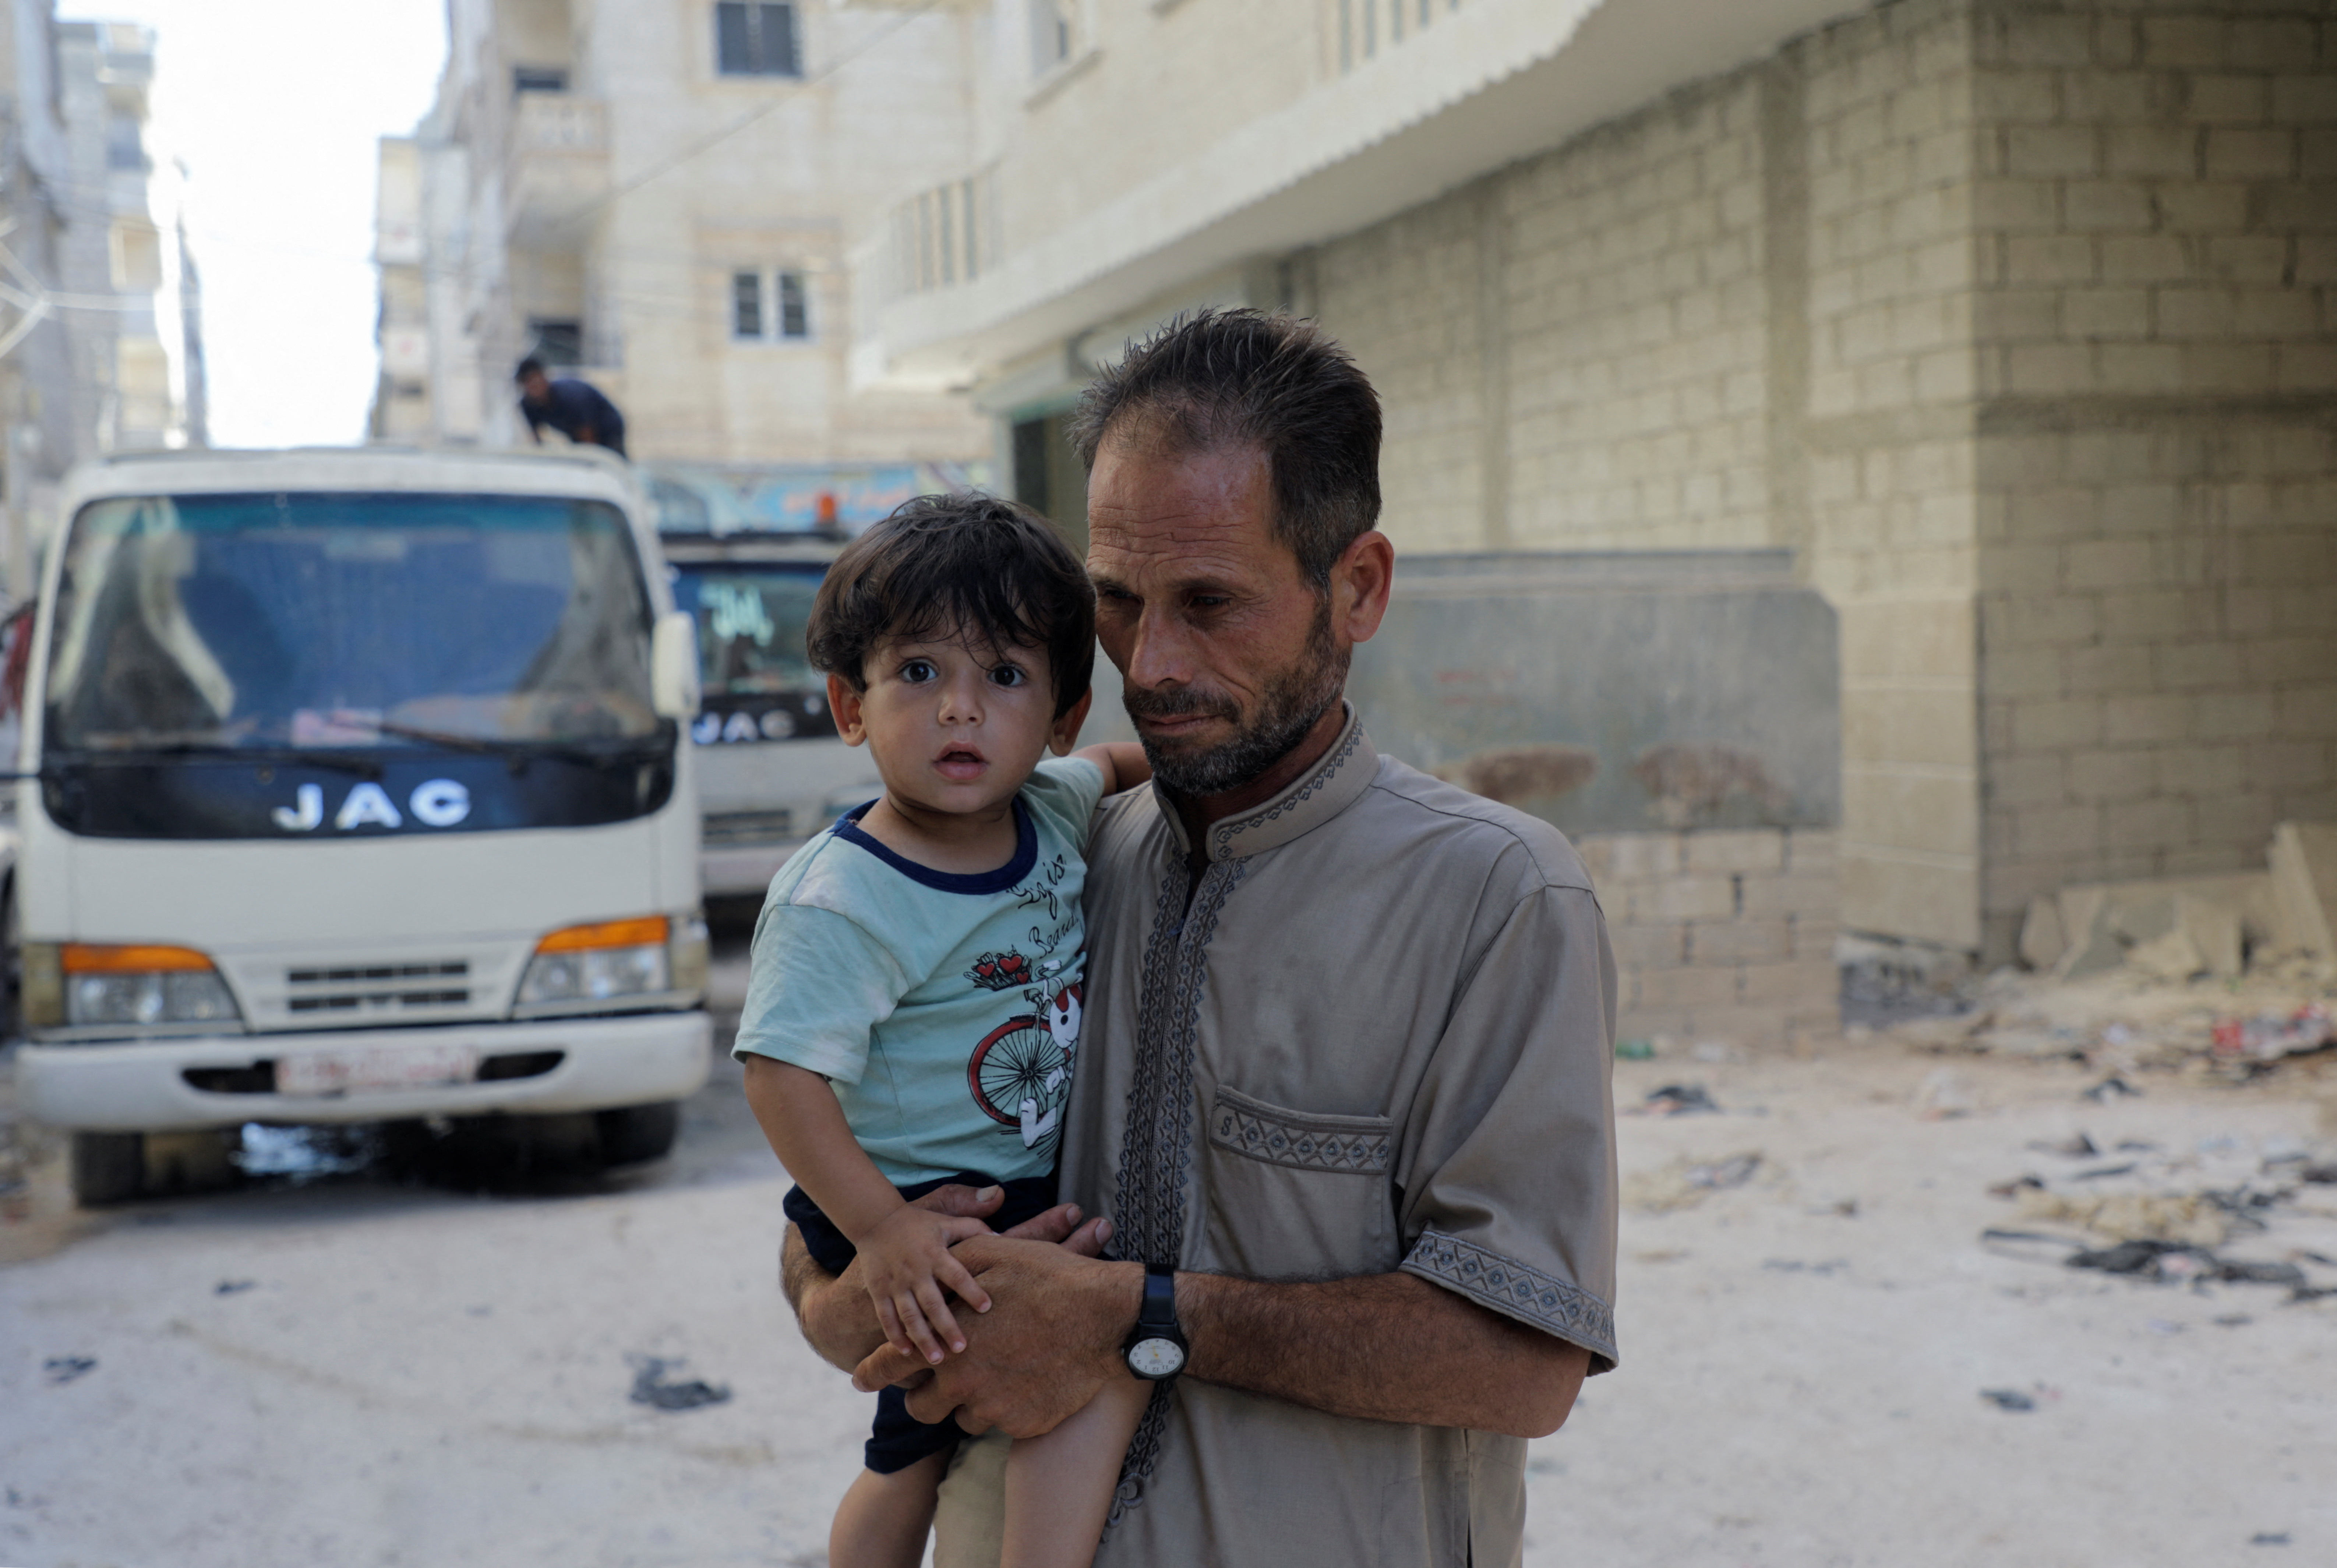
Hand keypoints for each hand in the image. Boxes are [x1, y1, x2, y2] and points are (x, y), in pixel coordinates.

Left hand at [851, 1236, 1142, 1439]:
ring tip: (993, 1375)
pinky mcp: (1026, 1425)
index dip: (871, 1373)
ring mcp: (997, 1410)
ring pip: (964, 1419)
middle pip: (922, 1408)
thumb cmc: (1049, 1278)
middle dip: (922, 1397)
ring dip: (970, 1402)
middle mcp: (965, 1384)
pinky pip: (1003, 1424)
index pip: (891, 1366)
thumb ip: (952, 1270)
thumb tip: (929, 1275)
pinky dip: (1008, 1408)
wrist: (1106, 1315)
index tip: (859, 1379)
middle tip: (935, 1384)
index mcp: (949, 1344)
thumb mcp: (993, 1255)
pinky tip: (1026, 1381)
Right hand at [857, 1204, 993, 1363]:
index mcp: (935, 1253)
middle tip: (962, 1349)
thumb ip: (973, 1226)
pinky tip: (906, 1352)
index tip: (987, 1308)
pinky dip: (894, 1335)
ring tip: (937, 1359)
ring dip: (922, 1338)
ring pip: (909, 1315)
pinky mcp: (878, 1290)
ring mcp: (895, 1282)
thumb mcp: (945, 1221)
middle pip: (933, 1303)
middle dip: (947, 1327)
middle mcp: (915, 1270)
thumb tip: (1001, 1236)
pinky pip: (885, 1316)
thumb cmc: (918, 1222)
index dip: (972, 1291)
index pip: (956, 1275)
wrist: (874, 1220)